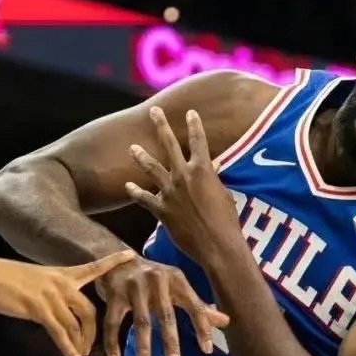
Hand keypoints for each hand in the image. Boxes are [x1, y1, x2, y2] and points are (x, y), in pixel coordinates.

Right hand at [0, 250, 136, 355]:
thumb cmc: (6, 279)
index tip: (131, 254)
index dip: (113, 262)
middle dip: (93, 333)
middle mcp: (62, 284)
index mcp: (62, 274)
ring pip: (76, 325)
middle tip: (91, 347)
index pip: (93, 267)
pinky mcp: (39, 309)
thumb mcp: (36, 281)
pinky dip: (69, 349)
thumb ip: (52, 293)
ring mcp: (51, 296)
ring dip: (80, 344)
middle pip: (90, 311)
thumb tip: (59, 311)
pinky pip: (60, 332)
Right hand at [98, 257, 228, 355]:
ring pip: (140, 321)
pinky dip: (112, 342)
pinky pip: (112, 322)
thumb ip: (198, 305)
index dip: (201, 327)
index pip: (193, 305)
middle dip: (170, 341)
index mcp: (176, 279)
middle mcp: (156, 281)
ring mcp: (134, 287)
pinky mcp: (114, 294)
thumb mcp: (177, 287)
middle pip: (165, 315)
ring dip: (142, 347)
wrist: (118, 259)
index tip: (206, 351)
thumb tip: (226, 322)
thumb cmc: (154, 278)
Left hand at [126, 107, 241, 265]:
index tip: (190, 112)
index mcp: (203, 170)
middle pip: (170, 145)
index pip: (199, 141)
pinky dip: (136, 192)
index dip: (195, 125)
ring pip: (152, 169)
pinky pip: (145, 199)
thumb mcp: (224, 194)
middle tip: (154, 111)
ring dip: (142, 156)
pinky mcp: (162, 210)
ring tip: (132, 147)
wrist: (217, 244)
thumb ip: (213, 180)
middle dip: (161, 126)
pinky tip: (127, 186)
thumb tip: (213, 169)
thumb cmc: (227, 221)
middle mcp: (184, 176)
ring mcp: (170, 192)